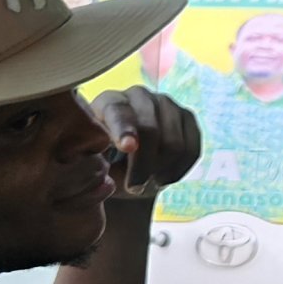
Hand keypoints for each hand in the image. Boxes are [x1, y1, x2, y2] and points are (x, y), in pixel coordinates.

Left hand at [90, 85, 203, 199]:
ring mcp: (166, 103)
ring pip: (174, 143)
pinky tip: (163, 179)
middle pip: (151, 129)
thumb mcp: (91, 163)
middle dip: (144, 164)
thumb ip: (95, 159)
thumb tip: (110, 158)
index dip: (124, 129)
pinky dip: (178, 171)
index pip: (118, 111)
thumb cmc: (101, 164)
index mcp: (108, 102)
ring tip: (147, 183)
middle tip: (134, 187)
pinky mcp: (187, 117)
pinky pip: (192, 149)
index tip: (127, 148)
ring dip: (161, 170)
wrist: (123, 166)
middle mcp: (139, 96)